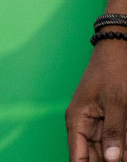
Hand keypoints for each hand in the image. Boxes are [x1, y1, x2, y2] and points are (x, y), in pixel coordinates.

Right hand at [68, 40, 126, 160]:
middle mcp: (84, 124)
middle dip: (106, 161)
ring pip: (107, 151)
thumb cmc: (114, 71)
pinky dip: (122, 146)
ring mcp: (97, 123)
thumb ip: (114, 131)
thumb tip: (111, 158)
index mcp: (77, 120)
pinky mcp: (110, 120)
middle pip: (92, 157)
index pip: (78, 157)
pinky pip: (117, 140)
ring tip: (124, 151)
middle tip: (119, 159)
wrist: (119, 50)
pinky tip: (126, 149)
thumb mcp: (117, 102)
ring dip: (117, 154)